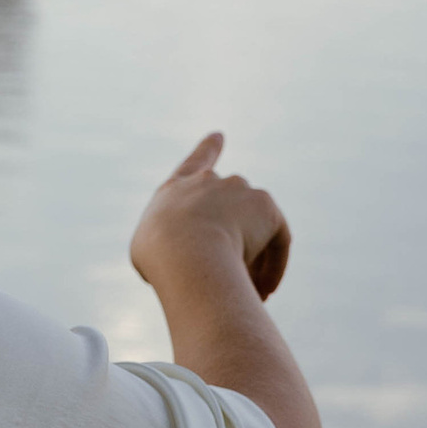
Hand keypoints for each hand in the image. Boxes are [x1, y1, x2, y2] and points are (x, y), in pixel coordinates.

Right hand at [130, 131, 290, 303]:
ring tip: (245, 292)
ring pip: (254, 230)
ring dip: (251, 262)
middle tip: (233, 276)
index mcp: (178, 188)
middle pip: (231, 209)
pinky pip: (276, 243)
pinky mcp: (268, 208)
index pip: (196, 163)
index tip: (219, 135)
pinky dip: (272, 268)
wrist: (184, 251)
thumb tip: (187, 257)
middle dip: (236, 240)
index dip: (208, 149)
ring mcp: (241, 191)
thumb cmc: (159, 256)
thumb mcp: (150, 249)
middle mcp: (211, 182)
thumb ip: (168, 245)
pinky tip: (263, 291)